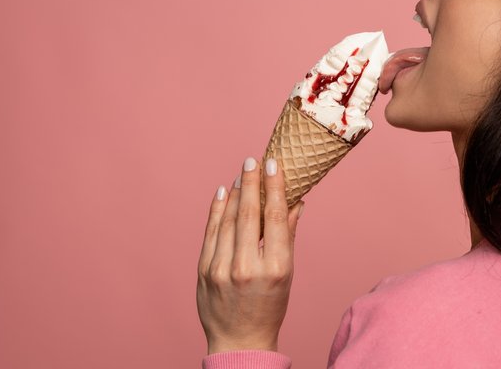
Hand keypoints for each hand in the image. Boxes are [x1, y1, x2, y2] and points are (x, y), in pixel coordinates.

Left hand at [197, 156, 303, 354]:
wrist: (240, 341)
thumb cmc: (270, 307)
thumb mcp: (287, 274)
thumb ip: (288, 236)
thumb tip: (297, 203)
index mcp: (275, 268)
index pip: (275, 218)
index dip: (274, 188)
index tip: (274, 165)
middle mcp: (247, 267)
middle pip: (249, 214)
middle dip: (251, 183)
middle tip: (253, 160)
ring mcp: (221, 269)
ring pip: (227, 220)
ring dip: (235, 193)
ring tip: (242, 174)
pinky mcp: (204, 271)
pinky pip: (211, 232)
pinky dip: (216, 210)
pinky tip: (223, 193)